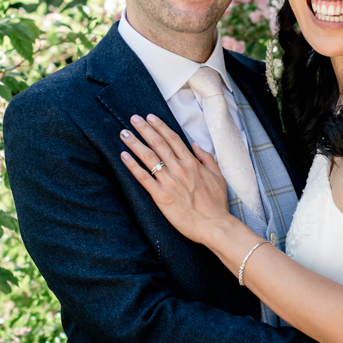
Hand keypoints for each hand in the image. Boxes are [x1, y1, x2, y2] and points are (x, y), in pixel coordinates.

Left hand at [119, 114, 230, 244]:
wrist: (214, 224)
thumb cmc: (217, 204)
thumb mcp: (218, 176)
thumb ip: (206, 158)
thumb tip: (195, 144)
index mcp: (192, 163)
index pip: (173, 139)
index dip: (160, 126)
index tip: (150, 117)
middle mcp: (179, 168)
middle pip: (158, 143)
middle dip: (144, 129)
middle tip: (133, 118)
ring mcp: (169, 182)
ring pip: (149, 157)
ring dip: (135, 143)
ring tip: (124, 133)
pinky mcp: (161, 196)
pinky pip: (144, 177)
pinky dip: (132, 165)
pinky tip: (124, 156)